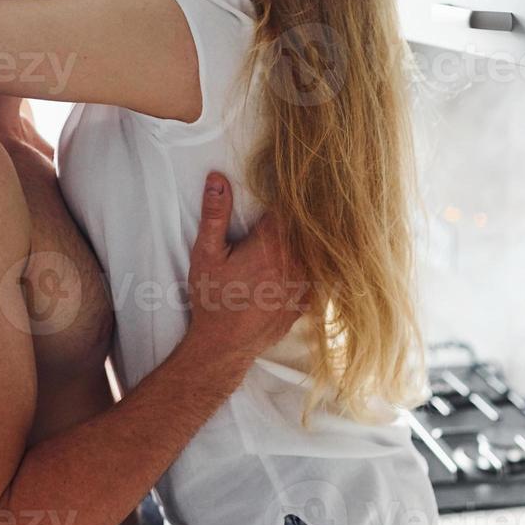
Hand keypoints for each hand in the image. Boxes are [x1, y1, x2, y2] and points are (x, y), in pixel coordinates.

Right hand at [186, 173, 308, 362]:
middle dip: (301, 216)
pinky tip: (300, 266)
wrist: (224, 346)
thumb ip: (215, 215)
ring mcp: (305, 284)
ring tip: (305, 230)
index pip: (291, 207)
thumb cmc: (213, 299)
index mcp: (273, 244)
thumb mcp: (206, 254)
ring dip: (309, 241)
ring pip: (316, 251)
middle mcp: (296, 262)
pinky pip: (318, 276)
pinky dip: (313, 266)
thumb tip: (218, 178)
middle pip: (308, 228)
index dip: (289, 194)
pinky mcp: (306, 301)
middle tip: (300, 202)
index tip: (289, 184)